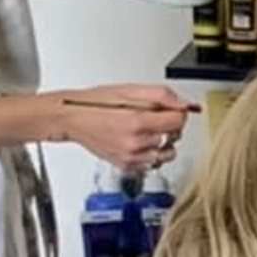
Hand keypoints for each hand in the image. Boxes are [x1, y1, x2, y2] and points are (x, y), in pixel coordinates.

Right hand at [55, 85, 191, 173]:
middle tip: (154, 117)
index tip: (171, 110)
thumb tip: (184, 104)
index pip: (179, 121)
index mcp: (137, 122)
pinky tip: (139, 142)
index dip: (178, 112)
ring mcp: (131, 158)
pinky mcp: (127, 166)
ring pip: (166, 154)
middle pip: (175, 137)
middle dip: (169, 126)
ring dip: (163, 142)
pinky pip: (153, 164)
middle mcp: (135, 144)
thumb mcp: (130, 90)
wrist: (72, 119)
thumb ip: (162, 95)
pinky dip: (151, 154)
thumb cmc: (96, 103)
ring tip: (147, 131)